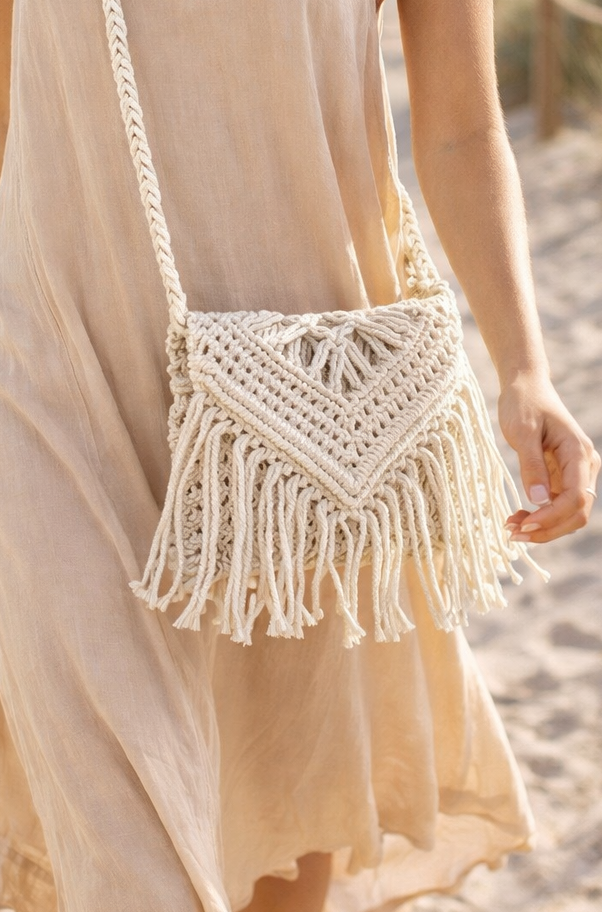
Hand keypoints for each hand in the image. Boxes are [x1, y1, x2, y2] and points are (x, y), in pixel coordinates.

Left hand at [498, 373, 599, 542]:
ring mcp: (574, 472)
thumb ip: (532, 465)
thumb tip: (540, 500)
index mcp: (579, 453)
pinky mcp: (561, 476)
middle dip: (548, 529)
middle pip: (577, 512)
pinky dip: (540, 516)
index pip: (576, 497)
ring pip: (568, 513)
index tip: (524, 525)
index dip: (552, 517)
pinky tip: (518, 517)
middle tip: (513, 534)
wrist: (526, 386)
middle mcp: (583, 466)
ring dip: (544, 526)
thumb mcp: (522, 431)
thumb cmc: (524, 403)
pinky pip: (556, 504)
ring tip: (511, 527)